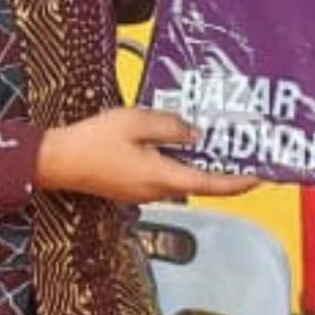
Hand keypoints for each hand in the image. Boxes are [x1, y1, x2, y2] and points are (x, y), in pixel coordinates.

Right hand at [35, 107, 259, 202]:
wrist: (55, 161)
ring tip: (206, 140)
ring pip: (179, 179)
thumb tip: (194, 133)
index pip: (209, 184)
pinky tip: (171, 144)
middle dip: (219, 169)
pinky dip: (174, 163)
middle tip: (236, 151)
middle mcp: (155, 191)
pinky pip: (161, 176)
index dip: (237, 182)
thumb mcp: (135, 122)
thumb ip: (169, 127)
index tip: (258, 177)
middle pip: (197, 183)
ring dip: (195, 165)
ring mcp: (141, 192)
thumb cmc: (90, 142)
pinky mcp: (130, 188)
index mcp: (161, 176)